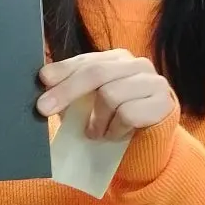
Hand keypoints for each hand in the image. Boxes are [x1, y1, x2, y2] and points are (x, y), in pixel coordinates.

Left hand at [37, 49, 174, 140]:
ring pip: (110, 95)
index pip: (86, 60)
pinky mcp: (162, 103)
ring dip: (96, 120)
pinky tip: (114, 135)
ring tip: (94, 132)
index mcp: (118, 59)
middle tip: (45, 109)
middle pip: (96, 73)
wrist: (150, 145)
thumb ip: (71, 89)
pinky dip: (114, 129)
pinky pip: (127, 114)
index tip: (42, 81)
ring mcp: (153, 82)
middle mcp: (138, 65)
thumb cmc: (115, 120)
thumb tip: (43, 80)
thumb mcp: (89, 103)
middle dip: (67, 91)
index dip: (63, 70)